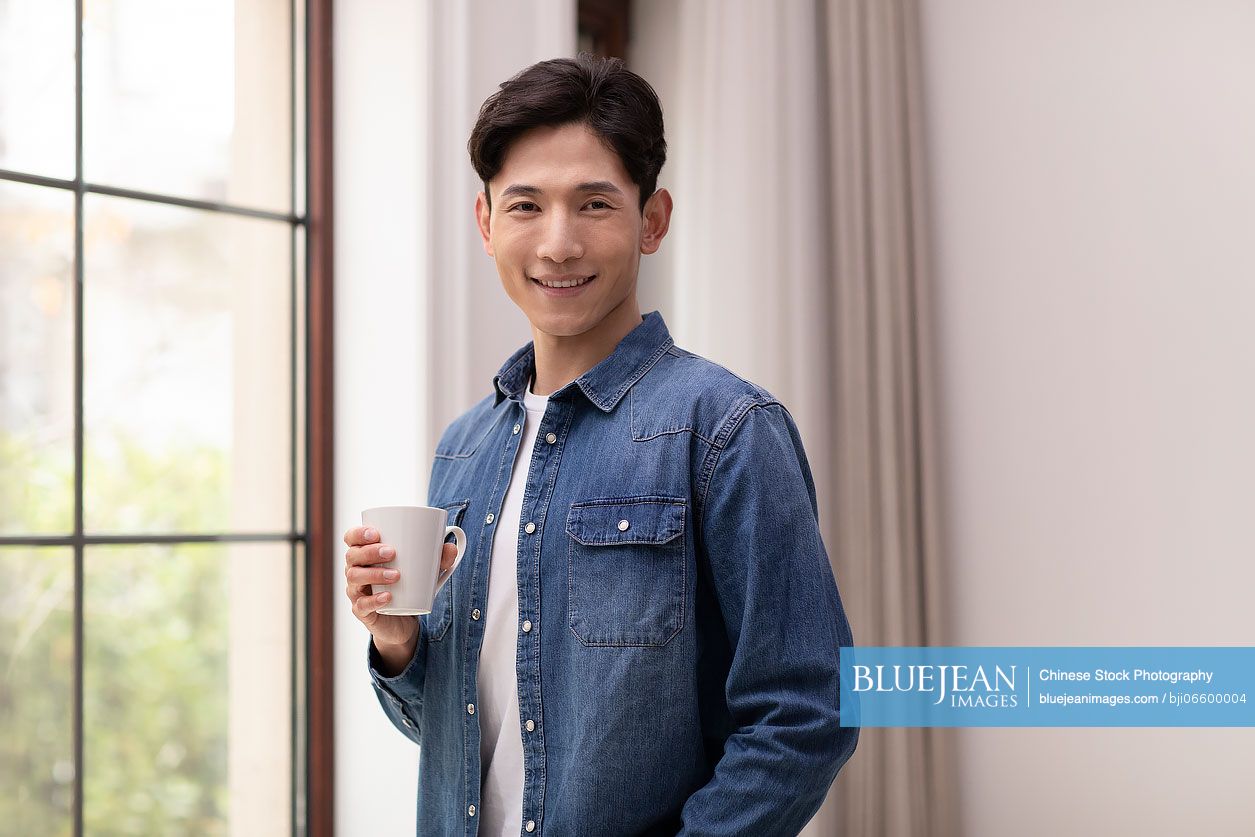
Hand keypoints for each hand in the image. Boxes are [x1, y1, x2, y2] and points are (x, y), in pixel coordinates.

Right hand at [343, 525, 459, 651]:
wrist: (403, 619)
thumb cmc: (408, 585)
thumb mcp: (425, 570)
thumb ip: (438, 558)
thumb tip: (451, 547)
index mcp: (365, 554)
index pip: (351, 538)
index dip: (358, 533)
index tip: (376, 533)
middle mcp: (356, 570)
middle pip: (352, 556)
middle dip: (370, 552)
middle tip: (392, 553)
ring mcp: (356, 591)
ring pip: (354, 578)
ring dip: (374, 574)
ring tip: (396, 575)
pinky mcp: (362, 611)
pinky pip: (362, 605)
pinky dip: (374, 600)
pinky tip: (387, 597)